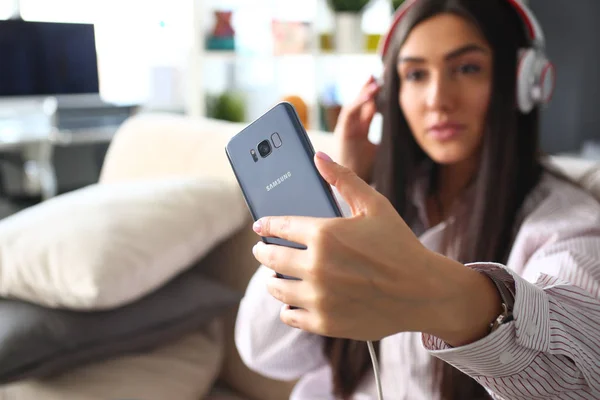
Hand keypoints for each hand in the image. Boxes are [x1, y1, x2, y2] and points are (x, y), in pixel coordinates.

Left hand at [251, 152, 501, 343]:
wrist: (424, 291)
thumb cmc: (400, 245)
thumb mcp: (375, 205)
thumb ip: (343, 179)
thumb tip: (318, 157)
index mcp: (324, 234)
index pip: (279, 227)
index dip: (265, 225)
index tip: (260, 226)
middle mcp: (316, 266)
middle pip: (270, 258)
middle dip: (263, 252)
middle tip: (263, 251)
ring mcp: (319, 297)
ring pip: (276, 288)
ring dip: (271, 280)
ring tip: (276, 276)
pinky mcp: (324, 322)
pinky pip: (290, 315)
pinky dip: (288, 307)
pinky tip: (293, 300)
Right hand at [333, 76, 380, 181]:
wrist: (354, 189)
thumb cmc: (369, 173)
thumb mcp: (383, 151)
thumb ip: (390, 140)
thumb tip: (413, 130)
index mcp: (360, 132)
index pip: (367, 110)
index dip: (375, 97)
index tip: (385, 85)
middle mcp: (352, 129)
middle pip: (359, 104)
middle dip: (367, 90)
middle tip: (377, 77)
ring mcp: (346, 130)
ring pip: (354, 107)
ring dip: (363, 93)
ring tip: (374, 82)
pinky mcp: (343, 133)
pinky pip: (349, 114)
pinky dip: (359, 103)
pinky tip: (370, 94)